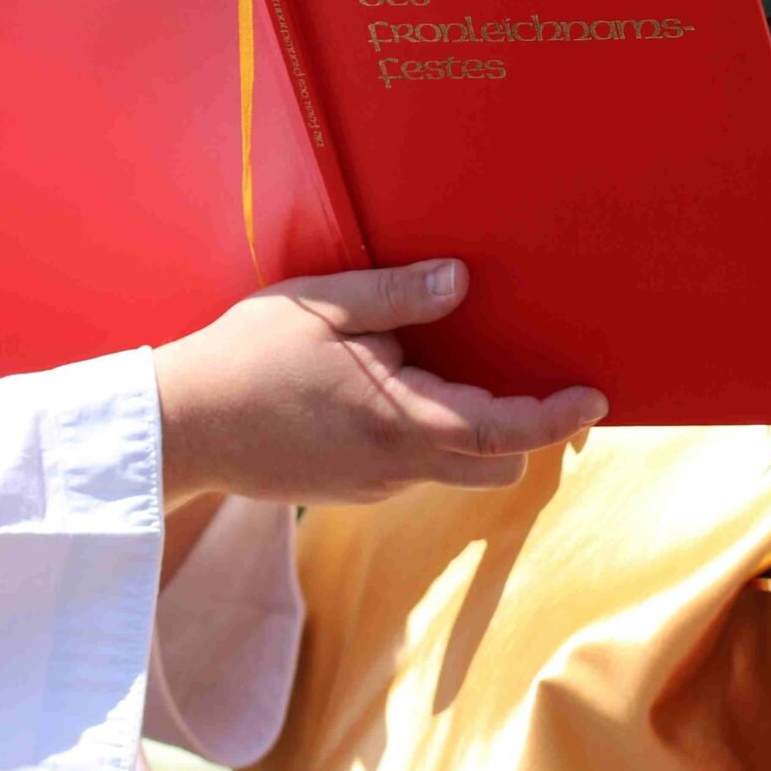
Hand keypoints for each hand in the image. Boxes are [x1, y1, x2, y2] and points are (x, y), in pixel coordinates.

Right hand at [154, 259, 607, 507]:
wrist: (175, 426)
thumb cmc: (244, 357)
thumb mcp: (323, 306)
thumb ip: (398, 295)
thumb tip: (463, 280)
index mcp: (398, 419)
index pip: (502, 431)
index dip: (555, 418)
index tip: (595, 399)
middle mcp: (394, 465)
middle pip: (491, 466)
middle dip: (520, 433)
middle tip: (531, 380)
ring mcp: (370, 485)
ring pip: (451, 470)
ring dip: (469, 434)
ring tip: (454, 373)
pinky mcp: (346, 489)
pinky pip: (410, 468)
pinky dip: (426, 438)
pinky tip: (397, 391)